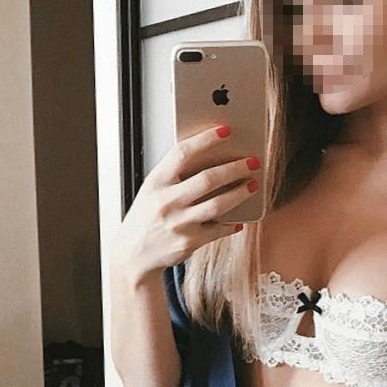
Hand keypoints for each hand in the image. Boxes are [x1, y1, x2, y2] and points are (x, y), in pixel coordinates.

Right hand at [110, 123, 260, 281]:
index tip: (225, 131)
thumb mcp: (151, 191)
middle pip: (208, 179)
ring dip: (240, 193)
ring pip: (218, 204)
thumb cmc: (146, 218)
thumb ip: (174, 176)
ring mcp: (178, 223)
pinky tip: (239, 219)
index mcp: (156, 182)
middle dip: (235, 168)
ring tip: (252, 185)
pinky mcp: (189, 242)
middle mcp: (166, 201)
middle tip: (252, 162)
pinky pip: (218, 229)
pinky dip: (231, 224)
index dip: (206, 140)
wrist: (133, 255)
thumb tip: (209, 159)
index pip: (182, 153)